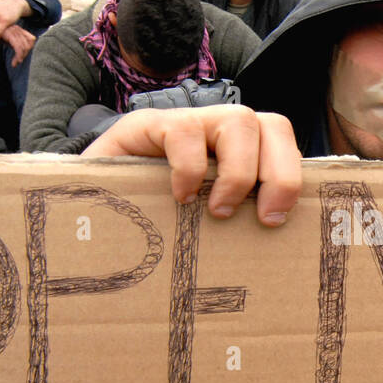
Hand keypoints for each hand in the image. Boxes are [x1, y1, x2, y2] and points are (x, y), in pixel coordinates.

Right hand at [1, 24, 35, 65]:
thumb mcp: (5, 37)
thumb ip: (13, 43)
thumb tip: (19, 54)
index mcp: (17, 29)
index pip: (31, 39)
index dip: (29, 48)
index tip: (22, 55)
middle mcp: (17, 29)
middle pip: (29, 43)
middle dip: (25, 54)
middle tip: (18, 61)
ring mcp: (13, 32)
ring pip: (24, 47)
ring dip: (21, 57)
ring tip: (15, 63)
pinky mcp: (8, 35)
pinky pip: (18, 47)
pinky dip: (18, 56)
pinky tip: (14, 63)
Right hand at [82, 105, 300, 225]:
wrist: (90, 202)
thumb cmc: (156, 216)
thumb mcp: (202, 221)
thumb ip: (237, 226)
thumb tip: (275, 262)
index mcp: (242, 150)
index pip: (283, 141)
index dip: (292, 174)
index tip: (277, 219)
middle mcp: (220, 129)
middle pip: (273, 125)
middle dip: (279, 174)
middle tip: (263, 218)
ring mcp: (188, 122)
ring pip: (238, 121)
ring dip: (238, 172)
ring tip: (217, 211)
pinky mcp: (150, 125)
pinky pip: (183, 131)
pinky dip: (189, 168)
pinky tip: (180, 197)